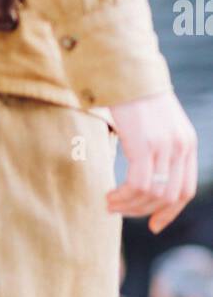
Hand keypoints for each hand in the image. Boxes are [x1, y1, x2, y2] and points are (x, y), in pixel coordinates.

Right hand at [108, 92, 196, 232]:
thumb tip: (144, 178)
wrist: (125, 71)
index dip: (169, 212)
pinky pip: (138, 184)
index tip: (153, 224)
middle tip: (119, 211)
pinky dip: (123, 196)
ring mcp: (164, 146)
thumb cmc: (133, 97)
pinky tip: (109, 194)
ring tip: (110, 203)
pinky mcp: (145, 144)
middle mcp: (181, 147)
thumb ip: (157, 148)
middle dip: (142, 211)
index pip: (186, 190)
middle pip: (168, 197)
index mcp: (187, 144)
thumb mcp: (155, 125)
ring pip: (152, 194)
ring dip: (129, 205)